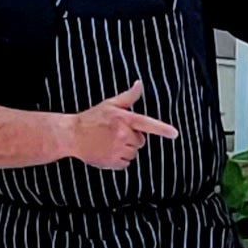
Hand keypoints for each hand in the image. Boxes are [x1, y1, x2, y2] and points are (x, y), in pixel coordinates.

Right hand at [66, 81, 180, 169]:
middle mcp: (122, 135)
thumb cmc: (92, 118)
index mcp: (124, 119)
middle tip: (115, 134)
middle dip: (132, 138)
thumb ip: (128, 96)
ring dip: (126, 150)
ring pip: (134, 153)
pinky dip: (119, 160)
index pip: (147, 124)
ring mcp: (117, 149)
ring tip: (109, 143)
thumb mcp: (110, 104)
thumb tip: (140, 84)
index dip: (162, 129)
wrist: (72, 135)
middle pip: (140, 141)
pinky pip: (126, 164)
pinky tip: (107, 152)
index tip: (175, 133)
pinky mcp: (112, 162)